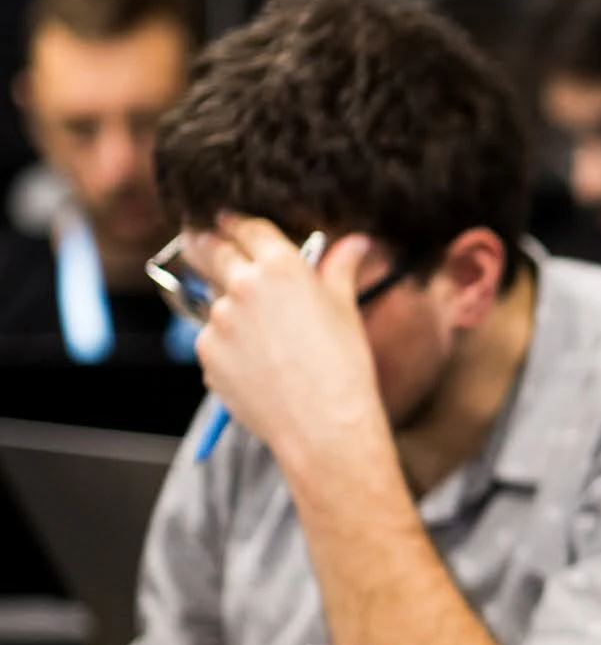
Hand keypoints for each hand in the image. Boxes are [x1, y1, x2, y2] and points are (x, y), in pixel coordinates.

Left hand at [185, 215, 392, 470]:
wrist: (322, 425)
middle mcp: (242, 284)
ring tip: (264, 339)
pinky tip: (260, 366)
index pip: (245, 226)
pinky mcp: (206, 351)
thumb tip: (356, 241)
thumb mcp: (345, 309)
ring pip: (212, 300)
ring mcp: (219, 319)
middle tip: (199, 241)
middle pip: (207, 248)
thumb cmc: (344, 366)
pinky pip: (212, 339)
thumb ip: (339, 268)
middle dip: (203, 242)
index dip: (234, 220)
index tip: (224, 219)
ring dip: (227, 306)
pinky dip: (229, 346)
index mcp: (281, 266)